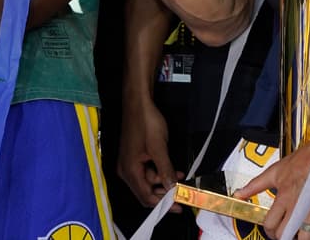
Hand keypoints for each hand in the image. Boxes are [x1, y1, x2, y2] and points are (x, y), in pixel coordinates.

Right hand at [118, 94, 181, 208]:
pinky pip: (147, 171)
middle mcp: (126, 171)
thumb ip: (165, 171)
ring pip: (148, 182)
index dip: (163, 204)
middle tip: (182, 192)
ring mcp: (129, 164)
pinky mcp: (134, 157)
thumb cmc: (146, 123)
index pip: (146, 197)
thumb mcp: (159, 148)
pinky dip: (160, 172)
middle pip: (146, 192)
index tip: (179, 206)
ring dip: (164, 181)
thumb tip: (172, 190)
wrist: (138, 103)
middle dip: (164, 193)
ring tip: (180, 177)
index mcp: (130, 171)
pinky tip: (172, 169)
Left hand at [234, 137, 309, 239]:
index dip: (268, 230)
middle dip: (282, 235)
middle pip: (285, 235)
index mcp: (284, 197)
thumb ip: (255, 185)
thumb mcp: (275, 171)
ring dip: (300, 237)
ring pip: (305, 239)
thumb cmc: (303, 160)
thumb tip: (239, 193)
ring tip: (299, 232)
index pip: (270, 225)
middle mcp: (298, 207)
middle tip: (284, 231)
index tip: (271, 229)